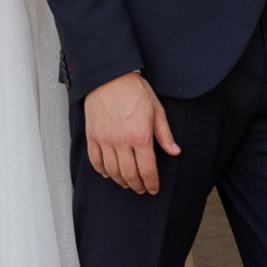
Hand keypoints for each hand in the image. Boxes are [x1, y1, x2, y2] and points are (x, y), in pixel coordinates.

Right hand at [84, 71, 181, 194]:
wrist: (110, 76)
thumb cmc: (134, 90)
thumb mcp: (156, 110)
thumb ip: (165, 134)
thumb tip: (175, 151)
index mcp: (140, 136)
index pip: (147, 169)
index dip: (151, 183)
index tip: (153, 189)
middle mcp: (121, 141)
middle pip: (129, 174)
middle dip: (137, 186)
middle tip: (141, 189)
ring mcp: (105, 139)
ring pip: (112, 171)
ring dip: (121, 181)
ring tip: (127, 183)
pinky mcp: (92, 136)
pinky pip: (95, 160)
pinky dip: (102, 171)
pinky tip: (108, 173)